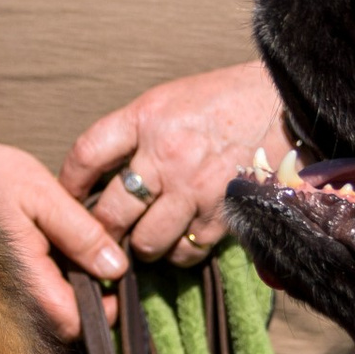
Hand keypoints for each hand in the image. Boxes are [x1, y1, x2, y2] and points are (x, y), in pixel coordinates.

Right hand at [0, 128, 132, 337]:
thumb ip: (83, 234)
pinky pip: (32, 296)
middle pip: (60, 324)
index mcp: (25, 275)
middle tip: (105, 269)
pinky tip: (57, 252)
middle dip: (88, 304)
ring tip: (83, 257)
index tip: (116, 287)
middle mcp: (10, 291)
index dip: (103, 313)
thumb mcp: (46, 197)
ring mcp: (1, 289)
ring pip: (46, 312)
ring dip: (70, 293)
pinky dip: (53, 282)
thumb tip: (116, 268)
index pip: (71, 322)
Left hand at [62, 63, 290, 266]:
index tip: (67, 198)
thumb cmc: (227, 100)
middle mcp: (166, 154)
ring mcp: (195, 187)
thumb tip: (104, 175)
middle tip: (103, 237)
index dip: (69, 184)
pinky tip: (183, 240)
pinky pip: (186, 251)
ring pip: (146, 242)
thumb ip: (137, 133)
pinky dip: (180, 253)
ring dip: (143, 246)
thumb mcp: (173, 100)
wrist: (287, 102)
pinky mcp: (224, 213)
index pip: (87, 154)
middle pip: (110, 211)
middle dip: (101, 231)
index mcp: (147, 117)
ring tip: (146, 241)